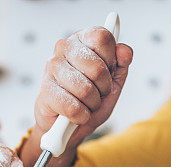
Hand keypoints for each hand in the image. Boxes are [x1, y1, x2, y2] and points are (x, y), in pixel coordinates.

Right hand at [35, 25, 132, 140]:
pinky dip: (81, 116)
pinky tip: (77, 113)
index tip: (108, 70)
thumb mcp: (113, 80)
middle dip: (103, 88)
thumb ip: (121, 63)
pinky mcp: (45, 91)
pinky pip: (73, 107)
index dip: (110, 59)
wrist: (67, 125)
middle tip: (97, 92)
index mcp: (82, 39)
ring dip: (92, 104)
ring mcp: (52, 67)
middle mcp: (64, 47)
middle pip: (97, 68)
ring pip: (85, 90)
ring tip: (85, 103)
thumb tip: (124, 51)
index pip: (102, 37)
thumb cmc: (89, 98)